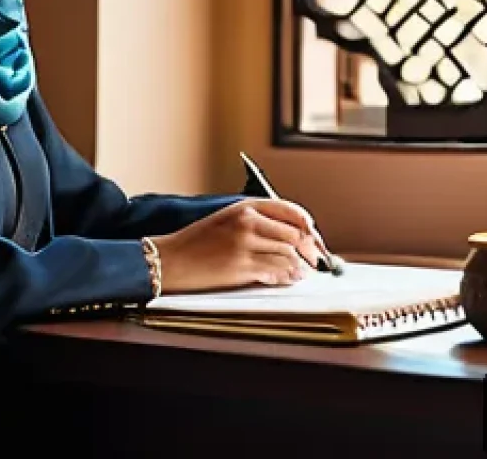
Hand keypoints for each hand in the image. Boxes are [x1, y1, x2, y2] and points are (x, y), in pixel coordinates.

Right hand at [150, 198, 328, 293]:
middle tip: (315, 259)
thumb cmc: (197, 241)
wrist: (170, 259)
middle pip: (294, 234)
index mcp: (246, 206)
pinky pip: (275, 272)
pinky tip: (289, 279)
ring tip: (303, 272)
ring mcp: (245, 244)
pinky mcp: (241, 267)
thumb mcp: (227, 219)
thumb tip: (289, 235)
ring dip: (300, 265)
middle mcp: (248, 222)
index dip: (309, 226)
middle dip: (310, 249)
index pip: (290, 211)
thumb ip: (257, 222)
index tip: (315, 237)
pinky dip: (286, 276)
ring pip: (288, 254)